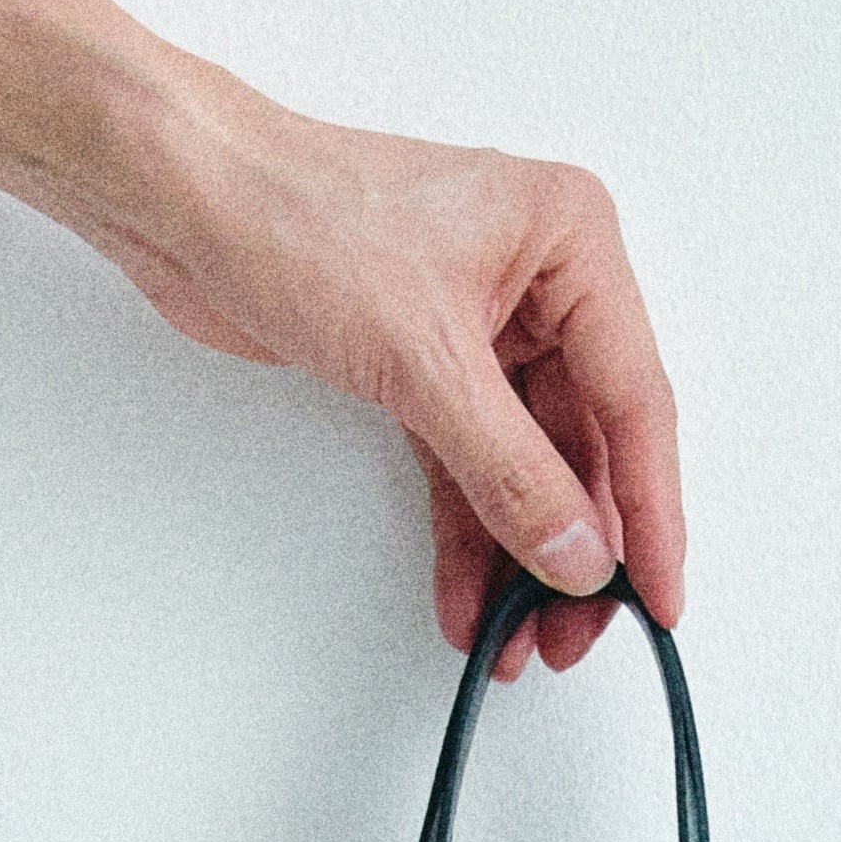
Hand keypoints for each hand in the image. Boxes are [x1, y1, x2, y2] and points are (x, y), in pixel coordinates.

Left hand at [90, 88, 684, 682]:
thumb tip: (577, 555)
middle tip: (575, 636)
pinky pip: (466, 466)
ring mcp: (482, 324)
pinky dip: (468, 533)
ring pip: (526, 466)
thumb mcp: (426, 359)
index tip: (658, 599)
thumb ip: (512, 470)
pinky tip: (467, 599)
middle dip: (577, 549)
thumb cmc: (296, 217)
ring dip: (521, 556)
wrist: (182, 201)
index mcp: (570, 242)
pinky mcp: (424, 365)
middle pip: (586, 444)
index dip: (650, 511)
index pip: (634, 400)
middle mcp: (539, 279)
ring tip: (519, 640)